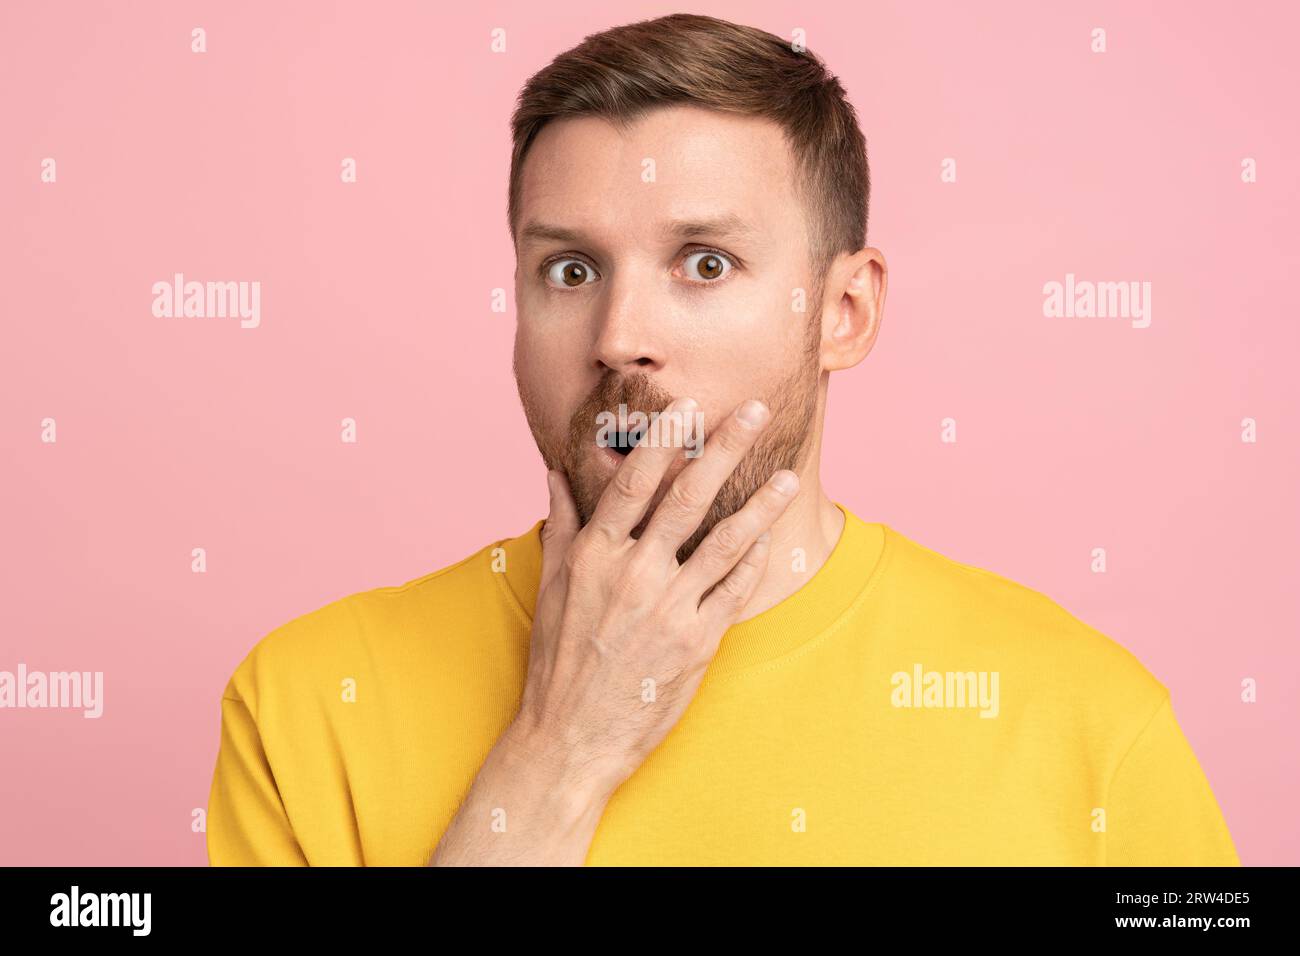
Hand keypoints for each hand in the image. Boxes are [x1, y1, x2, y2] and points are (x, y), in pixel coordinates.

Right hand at [512, 395, 800, 798]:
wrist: (571, 736)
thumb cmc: (557, 658)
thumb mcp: (553, 585)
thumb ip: (564, 522)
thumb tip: (558, 468)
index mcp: (594, 555)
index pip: (633, 483)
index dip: (663, 441)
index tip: (688, 407)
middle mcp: (633, 575)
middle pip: (686, 498)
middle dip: (724, 449)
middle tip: (754, 411)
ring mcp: (668, 609)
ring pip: (724, 542)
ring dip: (760, 505)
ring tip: (787, 477)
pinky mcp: (697, 643)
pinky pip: (734, 591)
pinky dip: (754, 561)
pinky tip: (770, 538)